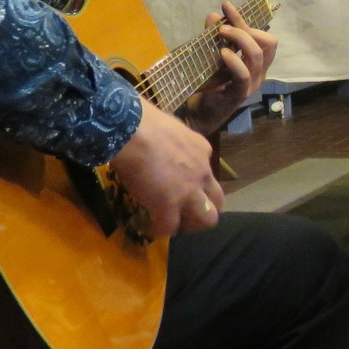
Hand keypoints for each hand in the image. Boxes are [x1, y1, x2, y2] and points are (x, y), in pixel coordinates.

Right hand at [109, 100, 224, 237]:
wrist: (130, 129)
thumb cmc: (142, 119)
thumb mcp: (168, 128)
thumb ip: (171, 142)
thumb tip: (157, 142)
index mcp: (201, 150)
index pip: (207, 173)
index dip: (195, 183)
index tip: (179, 186)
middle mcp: (202, 172)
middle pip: (218, 201)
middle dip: (205, 210)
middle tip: (185, 213)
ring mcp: (188, 191)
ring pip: (207, 219)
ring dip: (191, 224)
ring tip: (174, 224)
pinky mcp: (168, 206)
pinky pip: (169, 227)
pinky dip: (159, 230)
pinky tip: (149, 228)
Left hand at [183, 1, 278, 136]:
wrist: (196, 114)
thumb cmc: (206, 86)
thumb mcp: (210, 56)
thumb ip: (213, 37)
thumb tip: (214, 15)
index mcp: (255, 64)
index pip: (263, 38)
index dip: (247, 20)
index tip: (226, 6)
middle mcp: (258, 73)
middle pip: (268, 43)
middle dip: (247, 28)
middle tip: (224, 26)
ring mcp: (250, 85)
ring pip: (257, 56)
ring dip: (240, 39)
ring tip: (222, 33)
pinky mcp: (238, 95)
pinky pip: (243, 75)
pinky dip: (234, 61)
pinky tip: (222, 53)